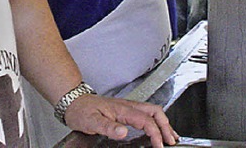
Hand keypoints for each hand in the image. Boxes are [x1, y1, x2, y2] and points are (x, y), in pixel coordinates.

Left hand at [64, 94, 178, 146]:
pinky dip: (156, 122)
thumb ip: (108, 126)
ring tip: (170, 136)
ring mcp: (127, 107)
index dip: (156, 133)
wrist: (74, 101)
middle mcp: (128, 106)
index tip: (159, 146)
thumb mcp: (92, 121)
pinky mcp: (125, 111)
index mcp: (122, 109)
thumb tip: (123, 131)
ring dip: (163, 123)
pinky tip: (156, 130)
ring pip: (152, 111)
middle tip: (171, 141)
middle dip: (166, 126)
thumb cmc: (82, 110)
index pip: (146, 120)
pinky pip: (146, 114)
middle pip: (155, 112)